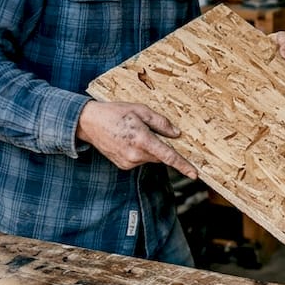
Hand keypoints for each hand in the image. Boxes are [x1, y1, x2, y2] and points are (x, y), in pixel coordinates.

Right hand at [76, 101, 198, 178]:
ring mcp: (128, 162)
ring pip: (150, 157)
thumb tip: (176, 134)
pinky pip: (139, 160)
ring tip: (134, 132)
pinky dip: (139, 151)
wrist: (89, 122)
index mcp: (143, 140)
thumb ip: (160, 123)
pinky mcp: (123, 165)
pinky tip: (128, 140)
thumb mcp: (140, 110)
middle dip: (161, 146)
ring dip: (149, 148)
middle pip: (160, 156)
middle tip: (150, 131)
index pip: (168, 156)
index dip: (183, 165)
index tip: (194, 174)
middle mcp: (136, 155)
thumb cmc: (115, 113)